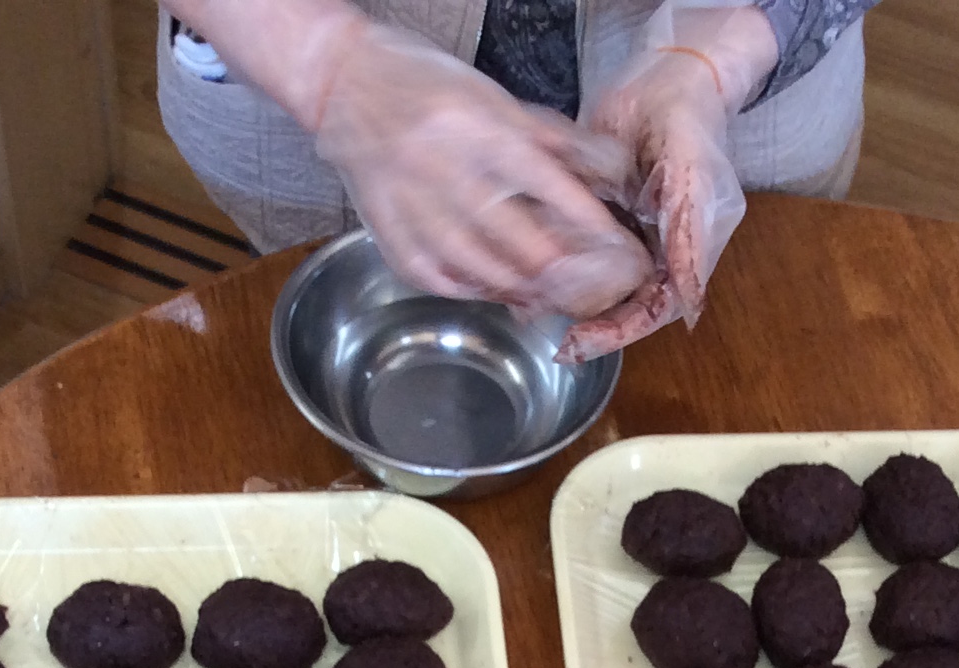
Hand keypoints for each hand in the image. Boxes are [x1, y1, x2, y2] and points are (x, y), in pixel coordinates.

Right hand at [310, 19, 647, 311]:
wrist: (343, 83)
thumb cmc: (424, 84)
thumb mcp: (493, 97)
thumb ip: (550, 139)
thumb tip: (606, 170)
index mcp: (482, 129)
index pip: (549, 185)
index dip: (587, 222)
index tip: (615, 246)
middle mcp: (448, 170)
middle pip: (519, 239)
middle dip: (560, 270)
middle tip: (587, 285)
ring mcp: (414, 206)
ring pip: (480, 267)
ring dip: (520, 288)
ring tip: (545, 294)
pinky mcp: (389, 232)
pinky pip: (438, 277)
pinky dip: (471, 289)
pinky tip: (492, 289)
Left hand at [558, 9, 773, 363]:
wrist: (668, 72)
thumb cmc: (692, 120)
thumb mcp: (694, 178)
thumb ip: (691, 239)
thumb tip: (688, 302)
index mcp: (683, 251)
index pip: (652, 308)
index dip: (619, 330)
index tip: (582, 342)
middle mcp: (653, 247)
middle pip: (620, 300)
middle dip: (587, 320)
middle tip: (552, 333)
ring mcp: (624, 228)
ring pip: (592, 275)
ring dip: (563, 291)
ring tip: (529, 303)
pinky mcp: (596, 205)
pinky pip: (572, 239)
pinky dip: (550, 251)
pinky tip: (522, 262)